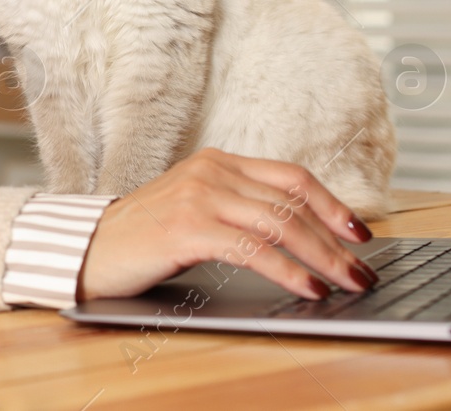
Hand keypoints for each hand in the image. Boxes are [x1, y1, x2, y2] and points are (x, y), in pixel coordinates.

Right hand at [76, 148, 377, 301]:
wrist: (87, 248)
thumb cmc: (142, 238)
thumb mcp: (195, 210)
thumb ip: (238, 210)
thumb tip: (301, 237)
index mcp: (215, 162)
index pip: (291, 176)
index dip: (332, 203)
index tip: (361, 232)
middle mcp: (210, 171)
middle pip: (292, 203)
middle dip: (336, 240)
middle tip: (364, 271)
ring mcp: (198, 196)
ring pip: (280, 224)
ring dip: (323, 258)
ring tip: (347, 283)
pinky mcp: (187, 227)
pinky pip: (252, 248)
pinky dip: (287, 271)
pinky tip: (306, 287)